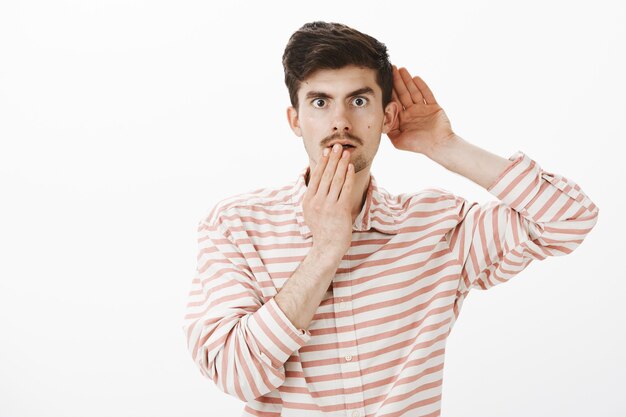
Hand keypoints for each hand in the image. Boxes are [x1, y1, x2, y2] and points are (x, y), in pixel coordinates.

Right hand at [303, 143, 354, 259]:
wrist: (328, 247)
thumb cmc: (322, 229)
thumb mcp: (311, 212)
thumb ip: (314, 197)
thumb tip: (318, 179)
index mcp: (308, 201)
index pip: (316, 177)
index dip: (322, 162)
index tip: (327, 151)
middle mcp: (317, 202)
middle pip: (326, 175)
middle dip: (333, 159)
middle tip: (338, 146)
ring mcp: (328, 206)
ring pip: (336, 180)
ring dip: (342, 164)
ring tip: (346, 153)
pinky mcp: (340, 210)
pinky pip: (345, 189)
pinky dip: (348, 177)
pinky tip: (350, 168)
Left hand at [388, 65, 454, 154]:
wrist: (439, 146)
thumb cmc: (418, 145)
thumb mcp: (398, 140)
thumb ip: (389, 130)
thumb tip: (380, 120)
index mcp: (403, 120)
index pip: (394, 102)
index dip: (389, 92)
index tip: (383, 81)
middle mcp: (412, 113)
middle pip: (403, 94)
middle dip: (397, 82)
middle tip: (392, 69)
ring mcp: (423, 109)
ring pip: (414, 92)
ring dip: (408, 81)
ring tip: (402, 69)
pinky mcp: (434, 107)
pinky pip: (427, 94)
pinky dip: (422, 86)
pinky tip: (415, 78)